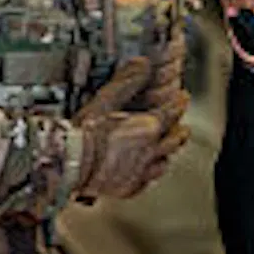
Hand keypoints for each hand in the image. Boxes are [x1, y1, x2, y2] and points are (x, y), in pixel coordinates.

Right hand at [70, 58, 185, 203]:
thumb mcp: (106, 100)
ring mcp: (140, 173)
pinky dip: (150, 174)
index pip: (172, 113)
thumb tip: (142, 64)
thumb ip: (127, 81)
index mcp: (148, 129)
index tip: (182, 98)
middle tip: (182, 125)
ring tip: (168, 149)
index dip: (178, 104)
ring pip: (164, 162)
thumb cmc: (85, 133)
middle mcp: (150, 152)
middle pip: (174, 140)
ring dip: (167, 153)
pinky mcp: (128, 188)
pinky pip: (147, 181)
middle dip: (179, 130)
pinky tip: (147, 172)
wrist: (70, 164)